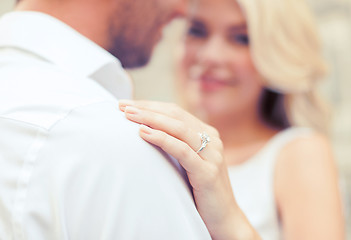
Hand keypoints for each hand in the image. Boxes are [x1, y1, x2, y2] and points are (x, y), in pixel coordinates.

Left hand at [119, 100, 259, 239]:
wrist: (224, 218)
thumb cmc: (201, 190)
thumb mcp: (189, 162)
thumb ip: (177, 146)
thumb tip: (144, 132)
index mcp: (207, 134)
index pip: (175, 112)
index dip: (151, 105)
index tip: (127, 104)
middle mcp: (212, 139)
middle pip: (176, 115)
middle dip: (147, 108)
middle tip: (122, 106)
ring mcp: (212, 154)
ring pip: (179, 128)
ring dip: (151, 119)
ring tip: (128, 116)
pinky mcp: (207, 172)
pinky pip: (182, 150)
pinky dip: (162, 139)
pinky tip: (143, 133)